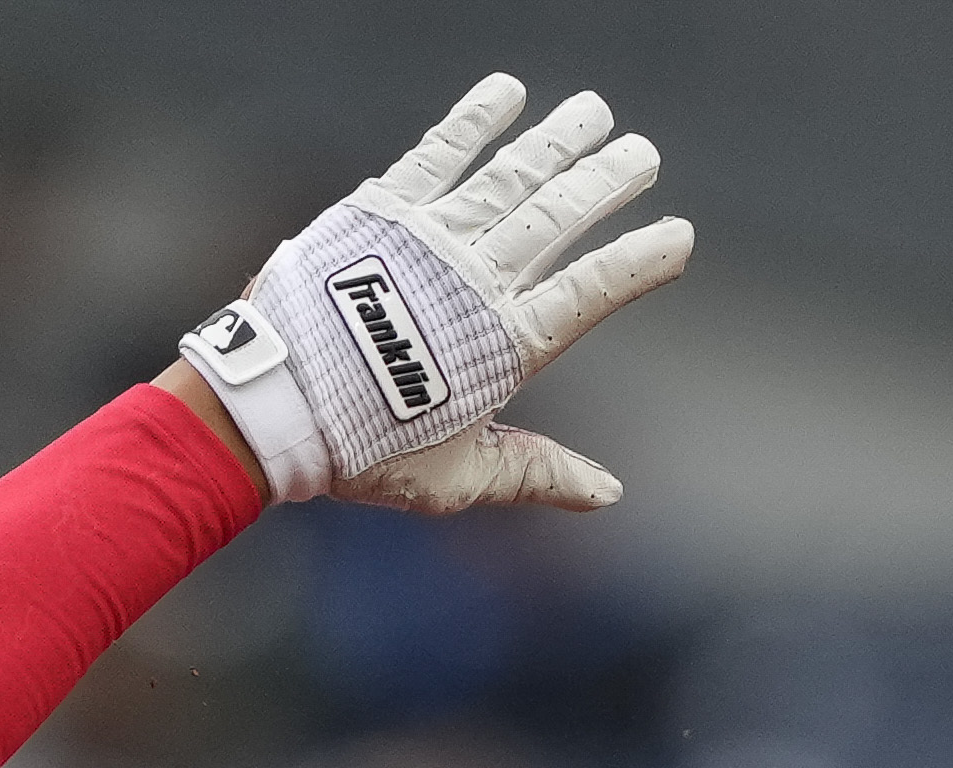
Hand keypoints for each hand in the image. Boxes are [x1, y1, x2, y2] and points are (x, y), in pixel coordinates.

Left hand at [175, 73, 691, 516]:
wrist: (273, 408)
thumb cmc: (364, 450)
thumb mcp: (459, 477)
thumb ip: (537, 473)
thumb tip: (610, 492)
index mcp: (504, 346)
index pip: (591, 292)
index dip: (639, 262)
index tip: (679, 237)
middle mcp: (475, 280)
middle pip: (558, 219)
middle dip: (607, 182)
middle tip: (644, 153)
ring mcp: (429, 239)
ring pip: (511, 177)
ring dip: (557, 142)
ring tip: (595, 111)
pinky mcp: (381, 211)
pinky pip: (439, 152)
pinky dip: (476, 120)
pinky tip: (508, 91)